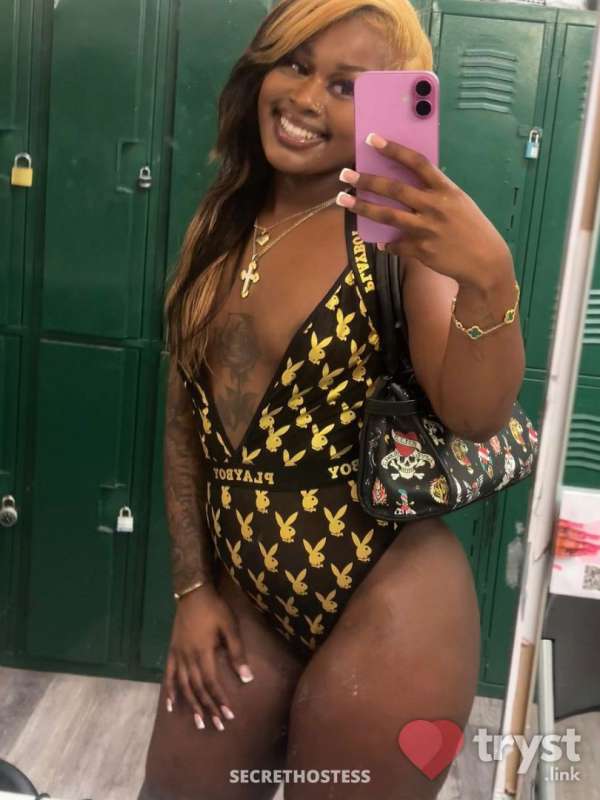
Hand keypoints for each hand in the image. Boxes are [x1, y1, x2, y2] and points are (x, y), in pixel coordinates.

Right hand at [164, 583, 253, 730]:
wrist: (193, 593)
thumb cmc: (215, 609)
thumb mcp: (230, 627)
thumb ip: (237, 653)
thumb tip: (247, 678)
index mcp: (203, 653)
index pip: (212, 683)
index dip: (220, 700)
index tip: (228, 715)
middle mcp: (188, 658)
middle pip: (198, 688)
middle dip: (208, 708)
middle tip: (217, 725)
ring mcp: (178, 655)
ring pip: (184, 686)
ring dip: (191, 705)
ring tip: (198, 722)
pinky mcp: (172, 651)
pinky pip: (168, 675)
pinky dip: (170, 691)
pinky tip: (170, 705)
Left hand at [337, 133, 512, 290]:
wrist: (485, 261)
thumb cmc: (471, 228)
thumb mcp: (459, 203)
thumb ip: (435, 193)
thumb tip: (407, 186)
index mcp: (446, 190)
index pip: (417, 163)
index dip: (394, 149)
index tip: (372, 140)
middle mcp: (434, 206)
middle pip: (394, 189)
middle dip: (367, 180)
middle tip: (346, 174)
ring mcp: (426, 229)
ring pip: (387, 215)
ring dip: (363, 207)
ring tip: (344, 200)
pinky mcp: (421, 250)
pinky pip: (395, 245)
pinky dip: (386, 244)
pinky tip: (380, 242)